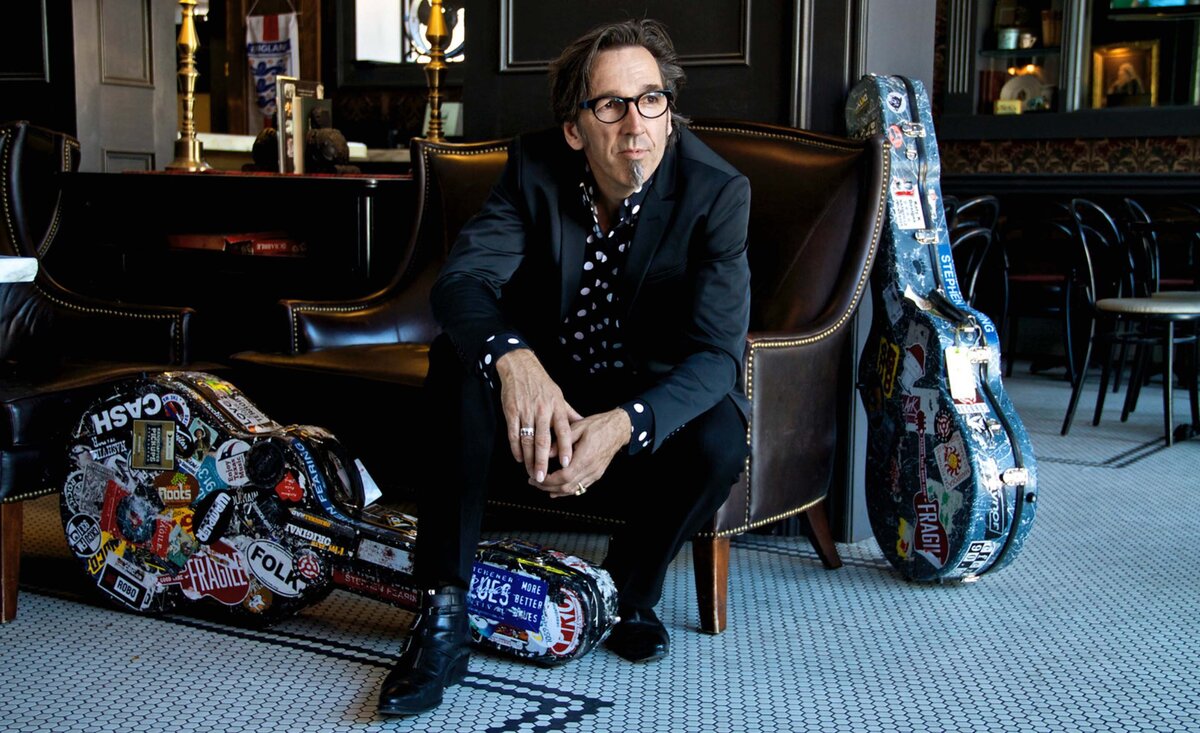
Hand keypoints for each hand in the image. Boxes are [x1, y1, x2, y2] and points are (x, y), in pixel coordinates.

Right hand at [496, 349, 582, 481]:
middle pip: (543, 440)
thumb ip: (569, 414)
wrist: (520, 367)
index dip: (564, 448)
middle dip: (542, 461)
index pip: (563, 431)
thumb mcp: (559, 396)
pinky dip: (515, 448)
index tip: (566, 464)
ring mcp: (525, 411)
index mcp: (556, 407)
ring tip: (532, 473)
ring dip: (529, 459)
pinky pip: (513, 433)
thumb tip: (582, 426)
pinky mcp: (511, 411)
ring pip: (527, 440)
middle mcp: (542, 410)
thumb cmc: (542, 384)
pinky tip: (519, 458)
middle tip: (543, 478)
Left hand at [531, 408, 630, 498]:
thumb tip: (545, 452)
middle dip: (547, 487)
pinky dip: (567, 490)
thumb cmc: (599, 425)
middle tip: (534, 482)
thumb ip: (561, 441)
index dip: (548, 480)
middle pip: (566, 487)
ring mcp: (594, 474)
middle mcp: (590, 469)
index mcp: (585, 457)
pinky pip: (580, 488)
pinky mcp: (596, 474)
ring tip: (542, 485)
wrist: (618, 429)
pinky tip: (557, 489)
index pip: (564, 476)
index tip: (536, 477)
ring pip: (573, 490)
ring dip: (556, 491)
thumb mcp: (578, 428)